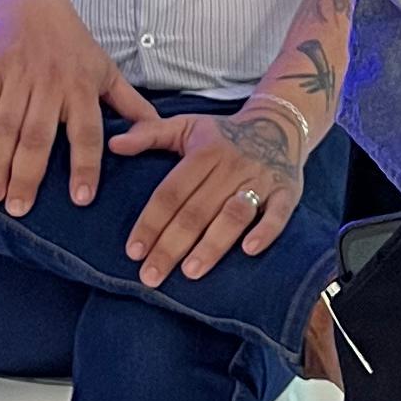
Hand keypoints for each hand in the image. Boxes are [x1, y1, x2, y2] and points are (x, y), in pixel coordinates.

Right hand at [0, 0, 167, 215]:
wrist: (31, 6)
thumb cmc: (74, 47)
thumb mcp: (106, 71)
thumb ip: (131, 105)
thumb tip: (160, 131)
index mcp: (83, 89)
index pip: (87, 134)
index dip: (85, 166)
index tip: (80, 199)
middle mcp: (52, 85)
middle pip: (39, 137)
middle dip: (28, 175)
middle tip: (20, 210)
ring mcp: (19, 77)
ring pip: (7, 126)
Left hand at [122, 108, 311, 287]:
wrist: (281, 123)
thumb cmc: (223, 134)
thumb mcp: (186, 125)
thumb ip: (149, 133)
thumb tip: (114, 144)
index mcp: (205, 152)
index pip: (171, 192)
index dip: (151, 222)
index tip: (133, 252)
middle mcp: (232, 166)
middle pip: (197, 210)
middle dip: (171, 246)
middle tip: (151, 276)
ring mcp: (261, 180)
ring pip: (234, 214)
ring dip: (212, 244)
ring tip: (190, 272)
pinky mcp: (287, 192)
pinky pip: (278, 214)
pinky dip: (265, 232)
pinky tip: (248, 251)